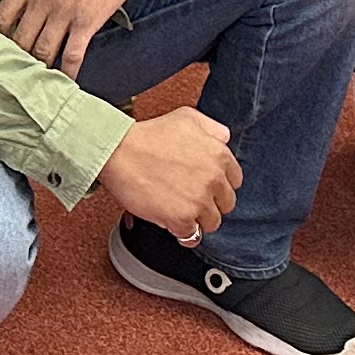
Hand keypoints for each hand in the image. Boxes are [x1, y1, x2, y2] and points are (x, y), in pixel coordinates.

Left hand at [0, 0, 155, 75]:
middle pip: (21, 39)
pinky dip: (67, 71)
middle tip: (19, 63)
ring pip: (43, 51)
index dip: (0, 33)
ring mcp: (65, 13)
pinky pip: (73, 54)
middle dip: (18, 54)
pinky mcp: (87, 23)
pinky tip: (64, 80)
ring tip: (38, 74)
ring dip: (39, 65)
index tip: (4, 40)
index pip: (3, 16)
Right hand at [94, 105, 241, 244]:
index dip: (219, 184)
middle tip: (191, 198)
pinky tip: (172, 223)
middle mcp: (214, 178)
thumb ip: (212, 127)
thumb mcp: (186, 117)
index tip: (206, 186)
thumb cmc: (148, 134)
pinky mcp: (181, 219)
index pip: (235, 181)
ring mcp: (199, 200)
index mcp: (219, 154)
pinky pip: (192, 237)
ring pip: (212, 222)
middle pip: (226, 204)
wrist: (119, 151)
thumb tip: (224, 139)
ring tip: (180, 210)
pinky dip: (182, 233)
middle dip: (210, 202)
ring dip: (197, 219)